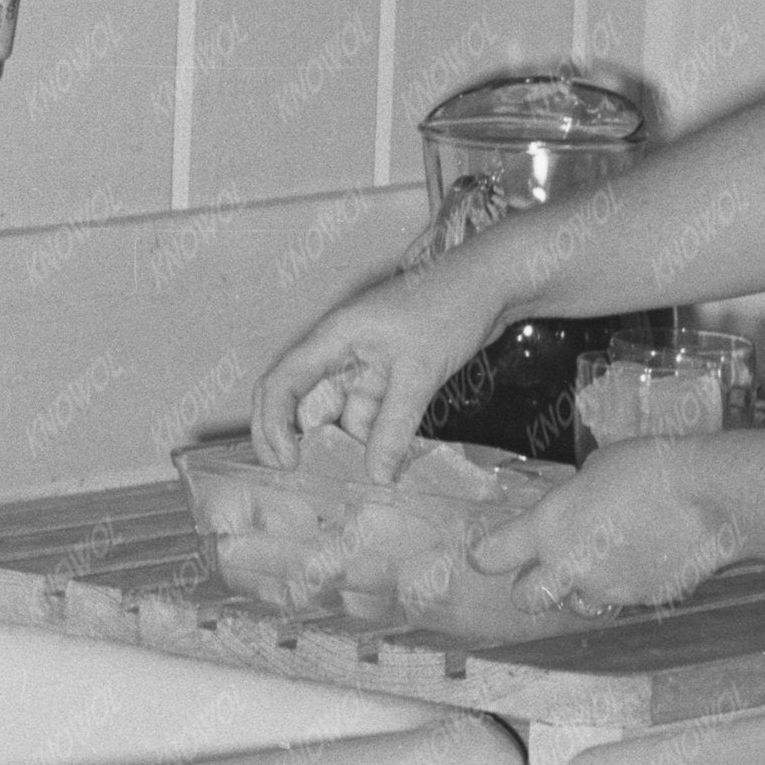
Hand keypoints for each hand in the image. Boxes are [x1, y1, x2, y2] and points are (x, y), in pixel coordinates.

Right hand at [252, 247, 495, 472]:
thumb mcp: (419, 372)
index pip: (281, 383)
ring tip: (360, 482)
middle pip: (302, 398)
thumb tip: (376, 477)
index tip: (288, 464)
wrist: (491, 282)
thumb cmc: (448, 310)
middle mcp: (340, 349)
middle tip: (304, 479)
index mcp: (332, 338)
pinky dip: (378, 435)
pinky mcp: (392, 370)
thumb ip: (393, 426)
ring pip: (342, 410)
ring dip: (348, 443)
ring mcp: (366, 360)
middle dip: (299, 438)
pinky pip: (373, 410)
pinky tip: (389, 464)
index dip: (272, 425)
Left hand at [457, 434, 744, 616]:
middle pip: (527, 600)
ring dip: (583, 589)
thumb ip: (574, 500)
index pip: (492, 556)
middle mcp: (570, 568)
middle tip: (550, 567)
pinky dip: (628, 585)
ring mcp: (608, 590)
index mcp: (548, 528)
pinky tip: (649, 557)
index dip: (487, 553)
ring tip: (608, 559)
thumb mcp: (595, 470)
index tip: (491, 549)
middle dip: (533, 587)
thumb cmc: (648, 467)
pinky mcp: (644, 600)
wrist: (709, 497)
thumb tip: (577, 508)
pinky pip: (624, 599)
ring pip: (579, 605)